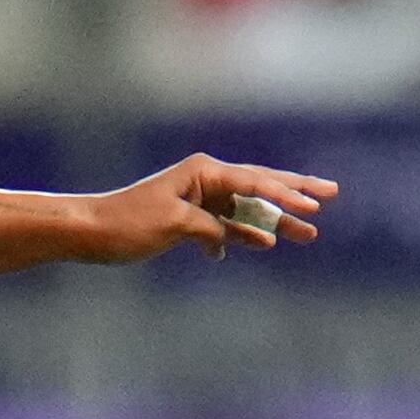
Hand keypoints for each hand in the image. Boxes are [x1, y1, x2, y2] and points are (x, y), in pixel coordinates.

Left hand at [83, 156, 336, 264]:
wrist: (88, 232)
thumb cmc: (126, 223)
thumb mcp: (173, 224)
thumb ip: (209, 229)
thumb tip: (230, 240)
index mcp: (203, 171)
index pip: (254, 182)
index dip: (287, 194)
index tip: (314, 205)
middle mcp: (204, 179)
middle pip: (259, 186)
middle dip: (295, 194)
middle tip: (331, 195)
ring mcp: (197, 199)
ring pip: (245, 209)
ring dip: (274, 222)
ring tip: (307, 233)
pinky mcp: (187, 219)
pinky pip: (223, 226)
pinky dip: (239, 236)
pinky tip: (256, 247)